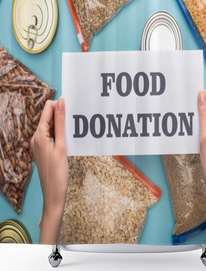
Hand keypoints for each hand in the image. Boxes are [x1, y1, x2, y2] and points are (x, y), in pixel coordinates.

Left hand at [31, 97, 67, 244]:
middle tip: (78, 116)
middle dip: (62, 114)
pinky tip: (70, 137)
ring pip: (51, 126)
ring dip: (62, 124)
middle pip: (49, 117)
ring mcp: (39, 144)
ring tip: (76, 127)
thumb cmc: (58, 172)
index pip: (47, 109)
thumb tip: (60, 103)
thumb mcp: (61, 145)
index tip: (73, 104)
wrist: (53, 193)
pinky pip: (51, 135)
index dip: (59, 104)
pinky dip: (60, 133)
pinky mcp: (43, 149)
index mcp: (38, 135)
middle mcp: (36, 138)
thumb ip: (61, 123)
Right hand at [198, 89, 205, 245]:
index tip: (189, 97)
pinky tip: (193, 129)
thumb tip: (201, 95)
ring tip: (188, 122)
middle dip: (199, 105)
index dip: (201, 95)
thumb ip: (202, 113)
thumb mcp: (203, 135)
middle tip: (186, 112)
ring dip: (199, 115)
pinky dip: (201, 123)